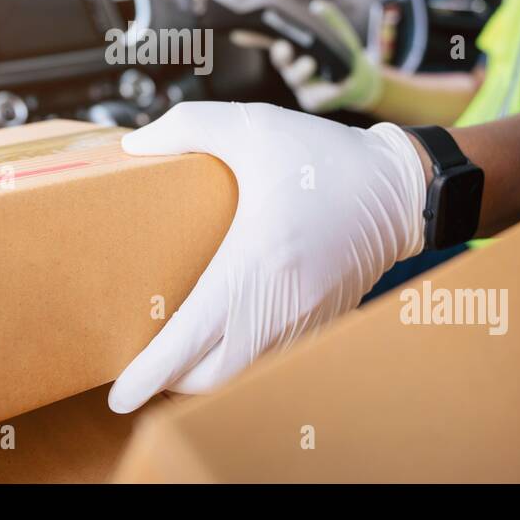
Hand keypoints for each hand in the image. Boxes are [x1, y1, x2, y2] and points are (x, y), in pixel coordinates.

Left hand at [108, 101, 425, 412]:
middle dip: (172, 381)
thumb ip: (187, 127)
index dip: (152, 373)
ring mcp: (305, 320)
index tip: (121, 395)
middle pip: (212, 377)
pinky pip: (271, 360)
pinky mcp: (322, 323)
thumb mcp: (252, 125)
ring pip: (243, 375)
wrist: (398, 186)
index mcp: (256, 260)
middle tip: (143, 365)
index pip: (192, 339)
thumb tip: (134, 146)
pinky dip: (242, 361)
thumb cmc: (324, 158)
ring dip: (207, 374)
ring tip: (177, 355)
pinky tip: (224, 337)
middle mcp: (281, 303)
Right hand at [234, 0, 384, 113]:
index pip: (269, 39)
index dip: (253, 36)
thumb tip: (317, 5)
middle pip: (279, 59)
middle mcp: (291, 66)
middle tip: (282, 46)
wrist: (357, 78)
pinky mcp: (312, 100)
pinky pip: (315, 97)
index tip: (239, 34)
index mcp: (292, 47)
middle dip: (279, 53)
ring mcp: (300, 85)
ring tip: (311, 63)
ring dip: (301, 69)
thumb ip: (330, 17)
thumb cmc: (340, 53)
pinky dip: (325, 91)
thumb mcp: (338, 31)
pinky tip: (335, 86)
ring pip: (295, 77)